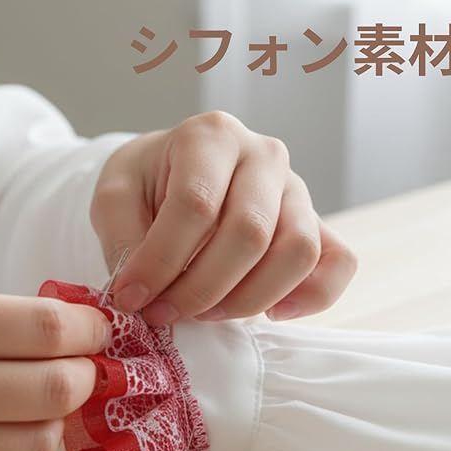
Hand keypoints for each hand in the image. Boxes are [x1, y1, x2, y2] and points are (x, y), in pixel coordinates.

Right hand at [0, 285, 108, 450]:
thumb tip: (54, 334)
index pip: (46, 327)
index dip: (90, 327)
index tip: (98, 328)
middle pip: (55, 389)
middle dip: (85, 375)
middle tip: (81, 368)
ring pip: (37, 446)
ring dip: (54, 423)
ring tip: (38, 407)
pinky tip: (3, 449)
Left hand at [91, 111, 356, 324]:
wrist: (173, 174)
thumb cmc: (145, 183)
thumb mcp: (113, 197)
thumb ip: (123, 238)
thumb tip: (142, 292)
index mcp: (211, 136)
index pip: (195, 205)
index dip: (160, 261)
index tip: (129, 297)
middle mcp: (263, 154)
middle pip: (249, 232)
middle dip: (200, 288)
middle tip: (163, 314)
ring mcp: (295, 188)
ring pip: (297, 251)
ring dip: (248, 299)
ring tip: (205, 314)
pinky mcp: (315, 222)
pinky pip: (337, 261)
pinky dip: (312, 296)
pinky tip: (271, 314)